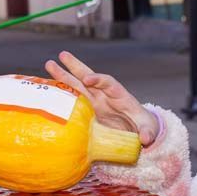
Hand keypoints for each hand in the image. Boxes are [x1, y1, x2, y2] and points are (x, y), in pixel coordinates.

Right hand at [44, 51, 158, 144]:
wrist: (137, 129)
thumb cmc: (143, 126)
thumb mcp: (148, 129)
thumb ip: (148, 132)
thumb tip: (146, 139)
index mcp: (120, 96)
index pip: (109, 83)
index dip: (99, 79)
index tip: (88, 79)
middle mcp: (105, 95)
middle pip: (89, 77)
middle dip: (77, 67)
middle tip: (63, 55)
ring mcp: (95, 101)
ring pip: (78, 86)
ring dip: (64, 76)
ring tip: (49, 64)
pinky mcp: (87, 110)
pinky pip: (73, 99)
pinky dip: (62, 93)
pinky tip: (48, 88)